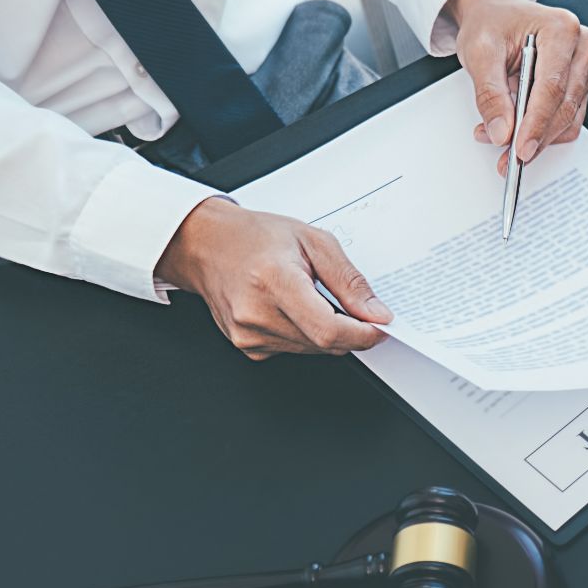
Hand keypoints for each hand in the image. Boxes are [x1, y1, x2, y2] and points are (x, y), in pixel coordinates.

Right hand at [156, 198, 391, 359]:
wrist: (207, 245)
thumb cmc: (254, 237)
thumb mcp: (313, 241)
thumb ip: (349, 281)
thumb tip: (375, 313)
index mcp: (274, 281)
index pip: (329, 330)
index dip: (363, 334)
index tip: (380, 326)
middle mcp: (256, 313)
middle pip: (324, 343)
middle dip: (350, 331)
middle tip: (355, 307)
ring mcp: (248, 334)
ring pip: (313, 350)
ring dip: (328, 333)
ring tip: (314, 297)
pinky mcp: (247, 346)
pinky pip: (294, 350)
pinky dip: (307, 335)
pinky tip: (295, 309)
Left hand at [449, 0, 587, 173]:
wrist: (497, 14)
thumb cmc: (492, 23)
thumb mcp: (480, 52)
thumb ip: (490, 94)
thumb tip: (501, 132)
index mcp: (561, 29)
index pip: (553, 87)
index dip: (536, 123)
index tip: (520, 149)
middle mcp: (581, 47)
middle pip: (564, 107)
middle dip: (534, 136)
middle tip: (507, 156)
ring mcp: (584, 67)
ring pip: (568, 119)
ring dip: (538, 137)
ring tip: (501, 138)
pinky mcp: (580, 85)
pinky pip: (568, 119)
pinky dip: (543, 132)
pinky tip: (516, 131)